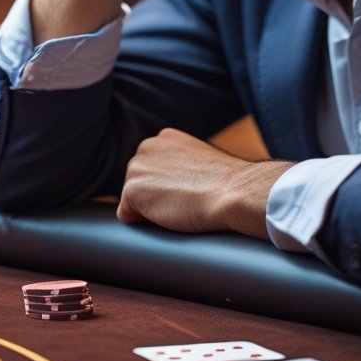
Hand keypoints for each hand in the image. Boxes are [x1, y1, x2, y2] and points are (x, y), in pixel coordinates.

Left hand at [117, 128, 294, 238]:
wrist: (235, 192)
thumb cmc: (226, 183)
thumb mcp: (199, 162)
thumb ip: (179, 165)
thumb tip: (170, 184)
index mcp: (164, 138)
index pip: (151, 168)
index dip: (166, 186)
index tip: (188, 189)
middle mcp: (146, 146)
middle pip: (138, 182)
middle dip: (154, 195)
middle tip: (184, 199)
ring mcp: (136, 167)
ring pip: (132, 199)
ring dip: (150, 208)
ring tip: (179, 205)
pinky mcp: (132, 189)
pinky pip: (126, 216)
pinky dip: (142, 222)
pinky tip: (168, 214)